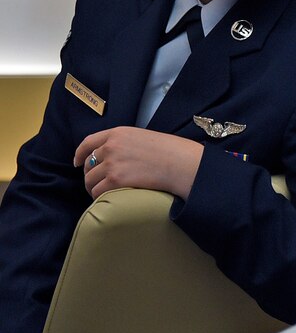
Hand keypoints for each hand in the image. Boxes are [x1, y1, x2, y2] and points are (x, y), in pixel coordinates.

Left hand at [74, 127, 203, 200]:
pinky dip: (99, 197)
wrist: (182, 163)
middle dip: (90, 174)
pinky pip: (98, 191)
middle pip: (88, 163)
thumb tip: (114, 157)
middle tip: (96, 183)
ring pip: (90, 179)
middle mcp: (111, 147)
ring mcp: (112, 163)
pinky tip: (106, 199)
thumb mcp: (143, 137)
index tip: (77, 162)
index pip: (89, 142)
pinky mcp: (116, 180)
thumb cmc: (171, 151)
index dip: (80, 154)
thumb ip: (125, 143)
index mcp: (118, 133)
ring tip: (102, 193)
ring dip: (94, 188)